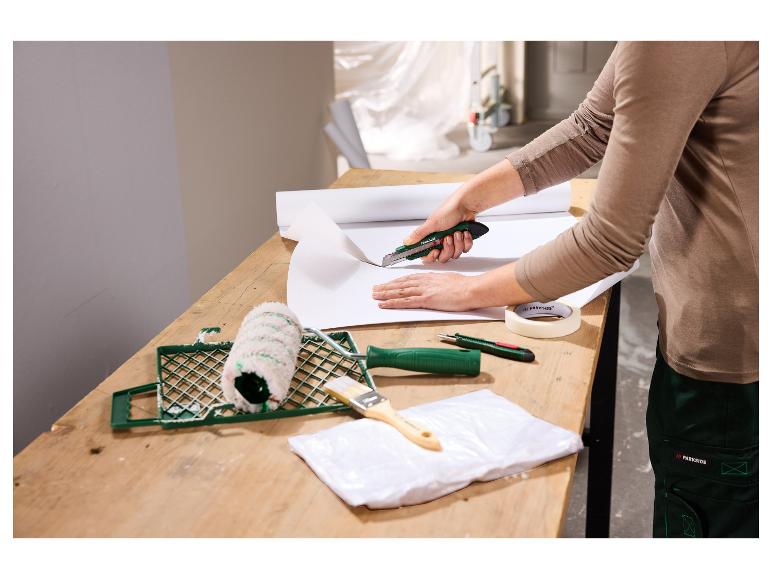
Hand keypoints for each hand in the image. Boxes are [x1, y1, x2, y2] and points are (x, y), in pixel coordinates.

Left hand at [372, 273, 474, 310]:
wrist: (471, 289)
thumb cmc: (465, 286)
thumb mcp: (448, 280)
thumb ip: (439, 283)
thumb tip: (436, 286)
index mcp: (430, 277)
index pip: (408, 279)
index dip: (396, 282)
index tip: (388, 284)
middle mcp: (424, 282)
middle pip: (401, 284)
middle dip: (386, 287)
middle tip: (375, 289)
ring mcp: (424, 290)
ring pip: (400, 291)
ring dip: (385, 293)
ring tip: (375, 295)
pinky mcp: (426, 299)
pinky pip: (405, 301)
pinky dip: (393, 302)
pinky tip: (384, 304)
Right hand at [406, 160, 525, 263]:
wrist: (467, 205)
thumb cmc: (449, 210)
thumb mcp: (432, 223)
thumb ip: (419, 234)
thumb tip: (406, 242)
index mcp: (431, 237)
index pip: (427, 255)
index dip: (431, 256)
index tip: (435, 251)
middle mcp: (441, 241)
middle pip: (442, 257)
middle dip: (447, 249)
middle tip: (449, 237)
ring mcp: (453, 241)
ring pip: (455, 254)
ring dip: (458, 243)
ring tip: (458, 231)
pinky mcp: (463, 240)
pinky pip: (465, 249)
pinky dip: (466, 241)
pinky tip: (465, 232)